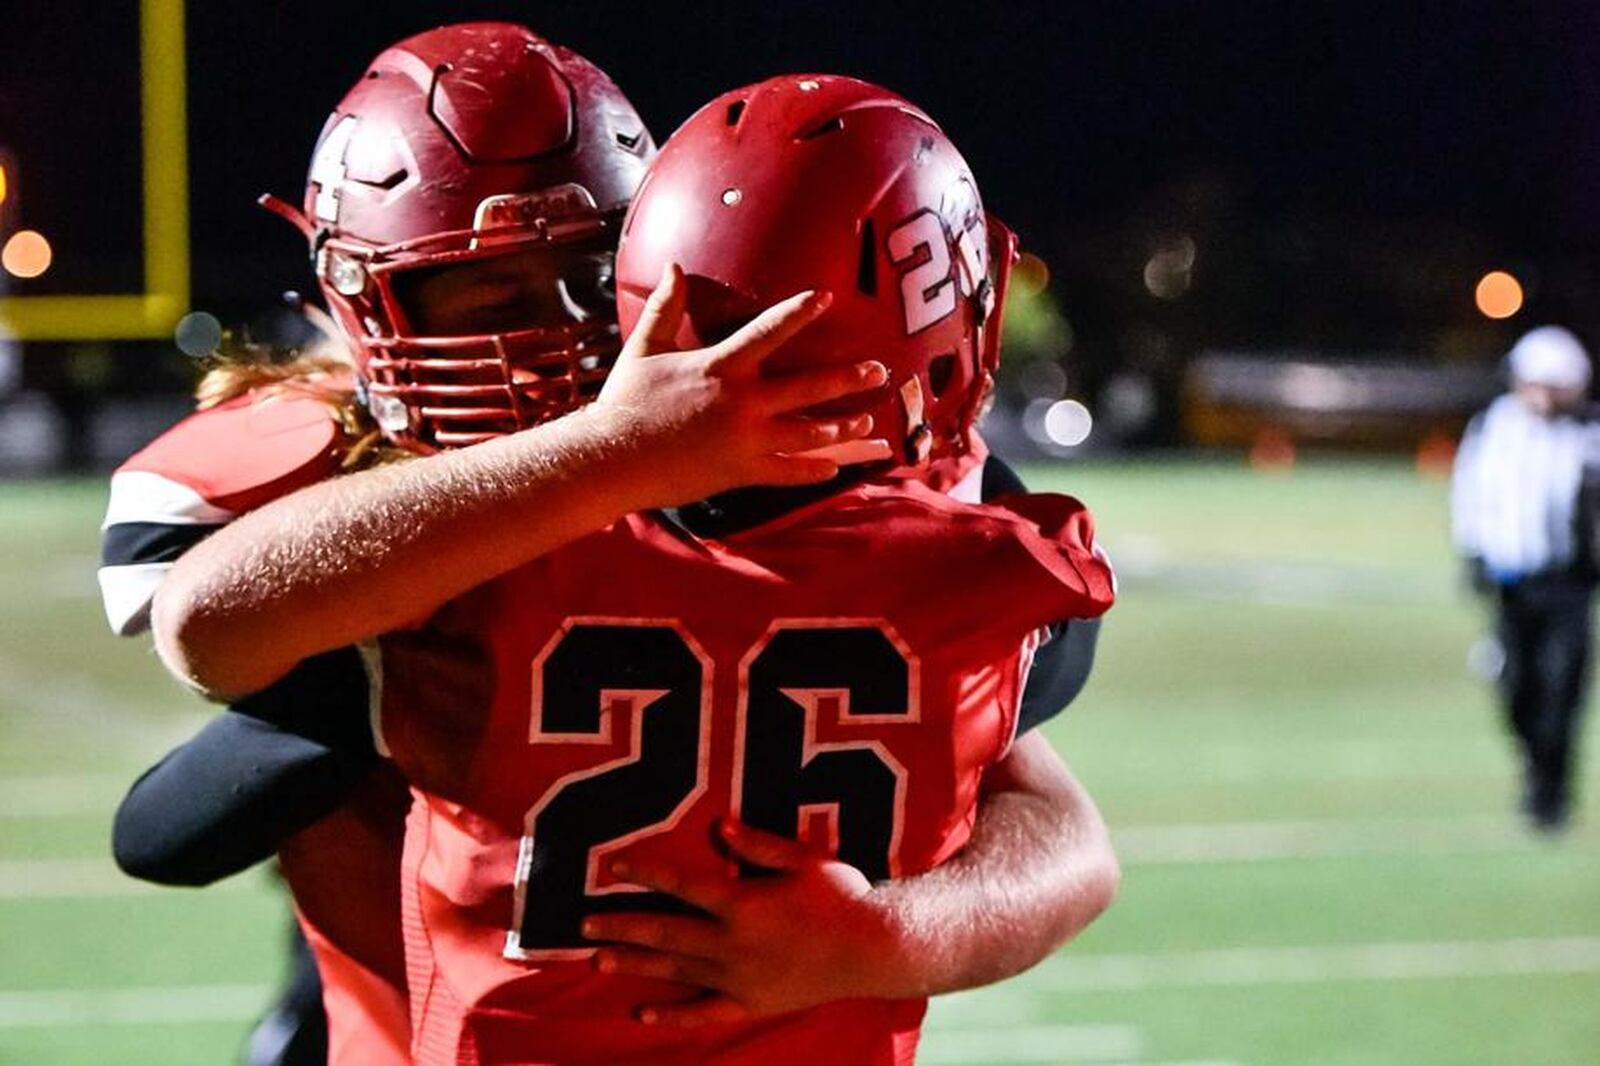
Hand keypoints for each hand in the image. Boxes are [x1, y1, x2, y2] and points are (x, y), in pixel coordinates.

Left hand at [581, 818, 906, 1026]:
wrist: (874, 950)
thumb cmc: (841, 897)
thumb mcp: (801, 859)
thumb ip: (757, 845)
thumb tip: (718, 828)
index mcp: (741, 902)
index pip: (682, 884)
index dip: (646, 873)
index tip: (614, 867)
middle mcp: (731, 943)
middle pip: (665, 932)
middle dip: (622, 927)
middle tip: (583, 925)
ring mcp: (738, 977)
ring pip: (675, 970)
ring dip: (634, 964)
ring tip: (598, 959)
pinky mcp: (750, 1002)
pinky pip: (703, 1010)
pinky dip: (672, 1012)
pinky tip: (642, 1012)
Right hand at [592, 263, 892, 504]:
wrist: (612, 459)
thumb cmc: (625, 402)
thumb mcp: (643, 348)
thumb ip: (666, 308)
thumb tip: (674, 267)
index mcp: (721, 367)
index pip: (769, 331)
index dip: (800, 312)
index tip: (826, 298)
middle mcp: (742, 403)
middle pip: (809, 387)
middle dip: (848, 378)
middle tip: (878, 371)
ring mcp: (746, 441)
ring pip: (808, 433)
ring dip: (841, 427)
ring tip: (865, 421)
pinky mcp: (742, 473)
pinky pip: (788, 472)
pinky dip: (813, 470)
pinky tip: (833, 467)